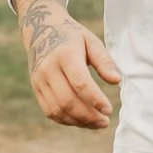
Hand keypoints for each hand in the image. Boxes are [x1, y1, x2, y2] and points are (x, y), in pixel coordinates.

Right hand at [12, 0, 119, 128]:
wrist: (40, 29)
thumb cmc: (71, 36)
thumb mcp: (91, 41)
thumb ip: (104, 61)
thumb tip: (116, 81)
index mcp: (65, 54)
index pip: (80, 83)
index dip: (95, 99)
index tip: (109, 110)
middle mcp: (48, 69)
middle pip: (67, 100)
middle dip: (88, 116)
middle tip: (105, 122)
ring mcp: (39, 80)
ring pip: (57, 109)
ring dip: (78, 121)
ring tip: (96, 123)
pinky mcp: (36, 88)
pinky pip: (49, 111)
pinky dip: (66, 120)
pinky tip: (81, 120)